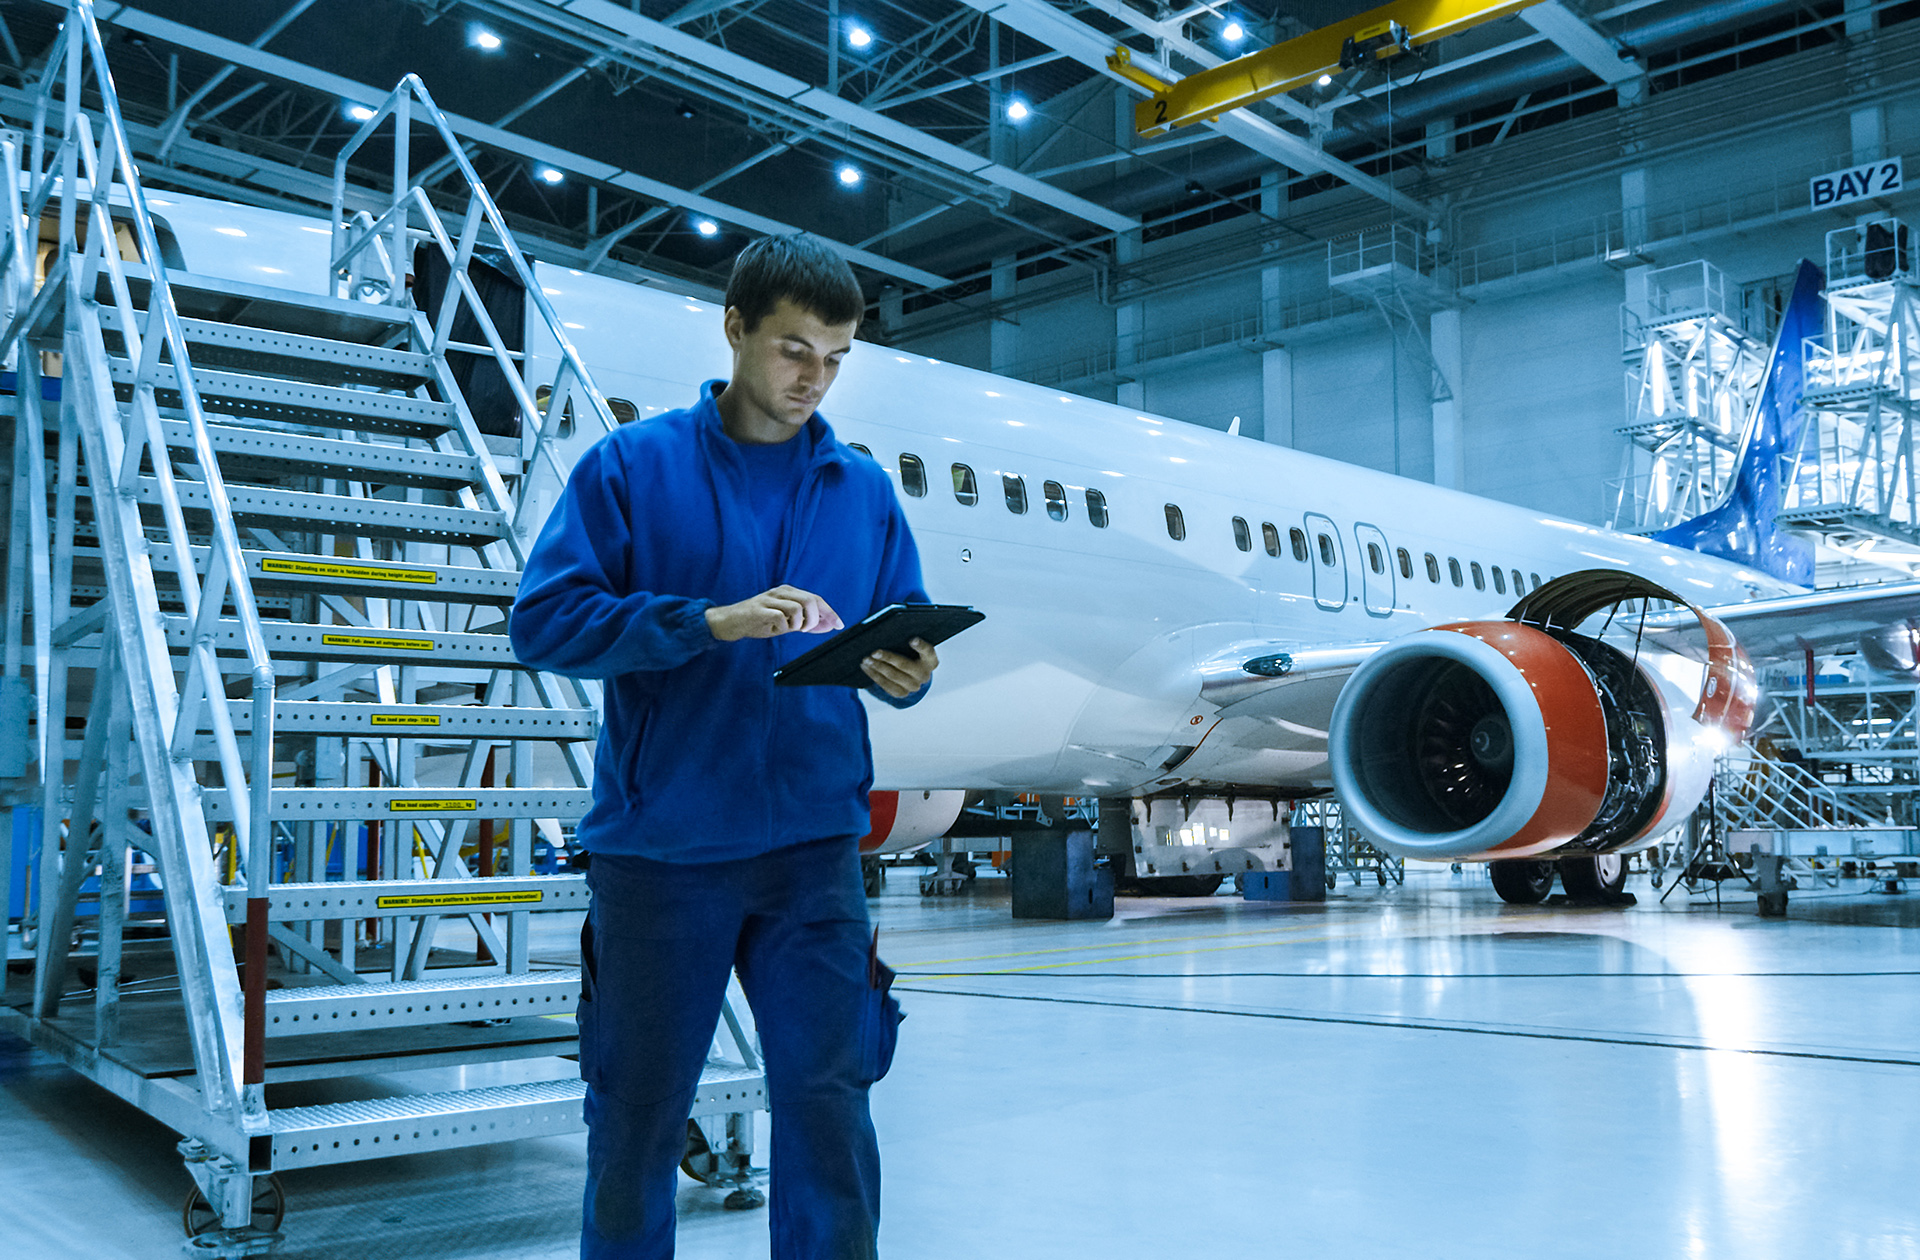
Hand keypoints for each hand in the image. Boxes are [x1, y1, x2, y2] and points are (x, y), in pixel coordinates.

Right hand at [705, 585, 843, 640]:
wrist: (731, 622)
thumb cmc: (760, 621)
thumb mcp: (786, 622)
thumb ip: (806, 622)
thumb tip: (829, 625)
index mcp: (789, 592)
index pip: (816, 598)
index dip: (829, 612)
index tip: (839, 625)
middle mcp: (780, 592)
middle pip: (810, 600)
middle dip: (816, 619)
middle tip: (807, 630)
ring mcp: (769, 599)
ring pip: (798, 608)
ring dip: (800, 623)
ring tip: (790, 629)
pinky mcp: (759, 610)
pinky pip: (781, 618)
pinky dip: (783, 627)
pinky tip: (775, 629)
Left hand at [862, 636, 937, 698]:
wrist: (912, 677)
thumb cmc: (911, 655)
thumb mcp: (913, 648)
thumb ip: (906, 640)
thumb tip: (887, 631)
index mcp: (930, 661)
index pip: (928, 651)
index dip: (921, 646)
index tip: (912, 640)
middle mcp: (924, 675)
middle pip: (905, 665)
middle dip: (888, 658)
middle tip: (874, 652)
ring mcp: (913, 686)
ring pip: (893, 676)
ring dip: (877, 667)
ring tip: (866, 659)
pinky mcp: (902, 693)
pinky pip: (886, 685)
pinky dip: (874, 675)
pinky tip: (866, 667)